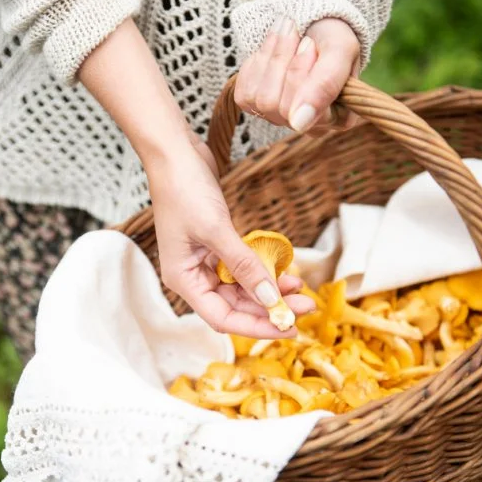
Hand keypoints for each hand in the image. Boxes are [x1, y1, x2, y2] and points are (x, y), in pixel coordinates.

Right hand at [147, 138, 315, 338]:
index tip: (288, 327)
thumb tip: (270, 299)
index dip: (255, 326)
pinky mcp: (215, 246)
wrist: (175, 153)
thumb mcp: (216, 229)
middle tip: (306, 306)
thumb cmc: (184, 189)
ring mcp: (204, 261)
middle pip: (235, 306)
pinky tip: (285, 272)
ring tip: (301, 290)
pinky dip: (263, 272)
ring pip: (242, 290)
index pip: (221, 318)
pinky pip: (243, 269)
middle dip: (269, 308)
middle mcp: (193, 276)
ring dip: (270, 291)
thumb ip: (244, 266)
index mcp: (183, 279)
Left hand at [235, 17, 360, 134]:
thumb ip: (326, 84)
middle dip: (282, 60)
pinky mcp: (256, 107)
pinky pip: (244, 93)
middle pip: (273, 104)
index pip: (301, 110)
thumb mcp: (339, 50)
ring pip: (257, 98)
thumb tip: (298, 124)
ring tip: (284, 32)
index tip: (309, 42)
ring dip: (268, 57)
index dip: (300, 72)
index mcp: (339, 118)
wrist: (314, 22)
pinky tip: (270, 48)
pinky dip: (255, 63)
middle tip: (294, 32)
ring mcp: (280, 118)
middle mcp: (309, 125)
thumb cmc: (332, 37)